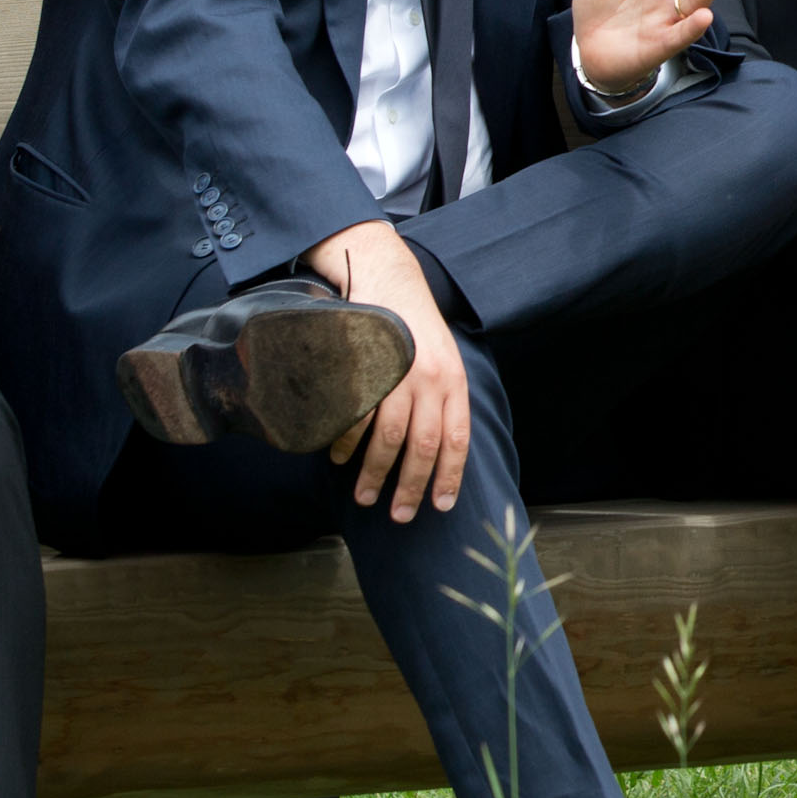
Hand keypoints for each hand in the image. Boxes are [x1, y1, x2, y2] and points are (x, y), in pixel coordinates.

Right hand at [311, 223, 471, 519]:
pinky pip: (356, 416)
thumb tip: (442, 452)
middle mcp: (430, 379)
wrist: (391, 281)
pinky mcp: (366, 368)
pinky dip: (346, 444)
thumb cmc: (418, 330)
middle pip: (422, 446)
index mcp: (454, 381)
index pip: (457, 439)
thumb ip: (445, 400)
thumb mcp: (446, 359)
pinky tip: (339, 459)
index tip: (440, 506)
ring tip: (365, 496)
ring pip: (387, 439)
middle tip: (400, 516)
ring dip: (374, 474)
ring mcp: (397, 374)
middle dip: (410, 487)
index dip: (449, 476)